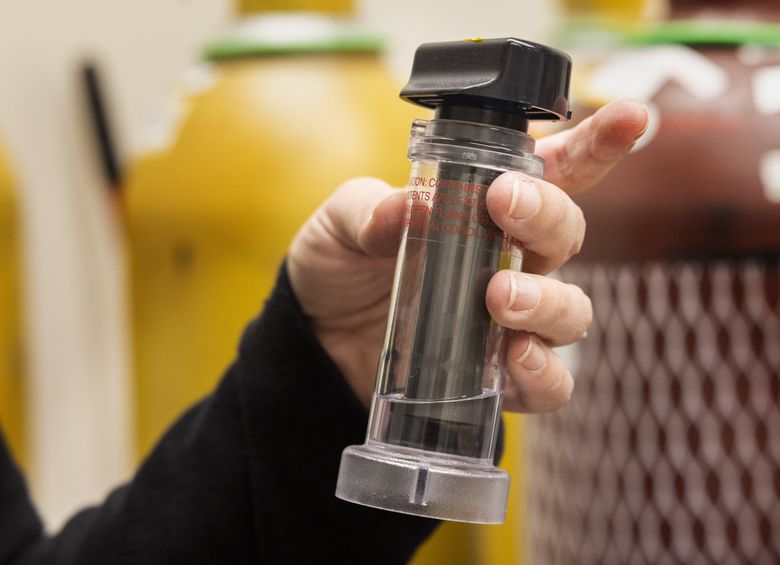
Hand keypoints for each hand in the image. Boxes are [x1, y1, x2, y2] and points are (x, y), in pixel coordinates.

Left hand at [288, 99, 647, 409]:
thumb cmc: (340, 267)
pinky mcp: (498, 375)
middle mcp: (512, 260)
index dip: (598, 144)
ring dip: (548, 301)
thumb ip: (372, 212)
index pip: (555, 171)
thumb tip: (415, 206)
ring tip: (497, 296)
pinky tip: (513, 357)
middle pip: (568, 233)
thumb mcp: (341, 226)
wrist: (317, 339)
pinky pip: (550, 382)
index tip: (632, 116)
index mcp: (485, 209)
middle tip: (504, 204)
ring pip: (573, 311)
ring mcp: (511, 320)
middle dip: (547, 216)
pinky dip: (542, 373)